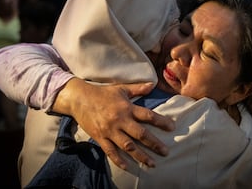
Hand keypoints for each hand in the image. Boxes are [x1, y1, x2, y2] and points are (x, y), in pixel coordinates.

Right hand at [52, 78, 174, 168]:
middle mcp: (120, 120)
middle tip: (166, 152)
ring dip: (140, 156)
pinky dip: (119, 160)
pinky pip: (110, 151)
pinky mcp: (100, 138)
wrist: (79, 99)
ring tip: (152, 164)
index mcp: (127, 107)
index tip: (172, 127)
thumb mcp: (121, 88)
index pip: (147, 115)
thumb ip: (138, 88)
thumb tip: (152, 85)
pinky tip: (128, 167)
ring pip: (128, 146)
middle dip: (154, 144)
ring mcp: (110, 131)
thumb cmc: (102, 93)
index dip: (161, 121)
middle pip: (140, 134)